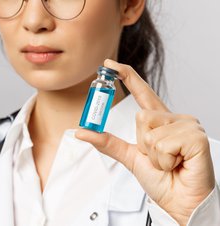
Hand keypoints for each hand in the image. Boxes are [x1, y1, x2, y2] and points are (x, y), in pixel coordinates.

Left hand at [75, 59, 214, 225]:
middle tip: (158, 158)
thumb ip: (107, 142)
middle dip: (143, 143)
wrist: (180, 202)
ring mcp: (187, 125)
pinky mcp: (195, 136)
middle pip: (141, 115)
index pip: (141, 92)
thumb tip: (82, 131)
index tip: (110, 64)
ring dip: (153, 153)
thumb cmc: (161, 180)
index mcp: (159, 121)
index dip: (126, 76)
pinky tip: (178, 163)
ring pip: (149, 128)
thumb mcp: (130, 157)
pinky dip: (164, 159)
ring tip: (169, 162)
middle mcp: (173, 119)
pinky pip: (163, 142)